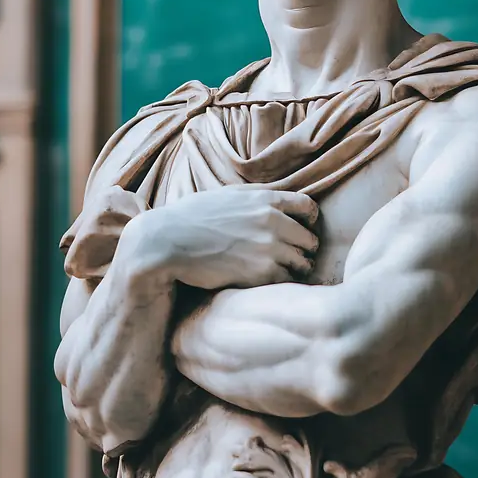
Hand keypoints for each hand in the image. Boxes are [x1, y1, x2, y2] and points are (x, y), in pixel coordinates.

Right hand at [117, 186, 318, 290]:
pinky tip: (267, 281)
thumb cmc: (194, 216)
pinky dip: (280, 283)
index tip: (302, 230)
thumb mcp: (229, 194)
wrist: (168, 241)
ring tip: (283, 272)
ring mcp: (268, 248)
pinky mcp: (259, 274)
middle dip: (304, 250)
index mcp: (266, 199)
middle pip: (310, 240)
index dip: (309, 221)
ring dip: (295, 269)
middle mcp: (272, 222)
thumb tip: (278, 197)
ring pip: (302, 264)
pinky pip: (285, 281)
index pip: (309, 208)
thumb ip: (257, 195)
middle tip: (295, 258)